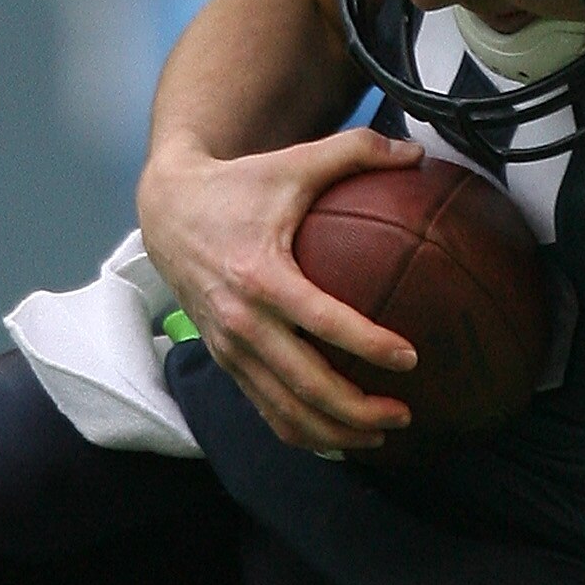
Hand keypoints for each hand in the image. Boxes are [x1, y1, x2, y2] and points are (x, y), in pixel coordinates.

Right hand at [137, 127, 420, 451]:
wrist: (166, 209)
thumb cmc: (237, 185)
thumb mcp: (293, 161)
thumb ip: (356, 150)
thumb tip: (417, 153)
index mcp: (260, 276)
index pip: (321, 322)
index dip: (368, 344)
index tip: (410, 356)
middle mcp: (240, 321)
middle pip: (304, 384)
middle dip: (357, 409)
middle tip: (405, 413)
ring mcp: (229, 348)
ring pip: (283, 411)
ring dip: (334, 432)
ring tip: (381, 434)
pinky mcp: (224, 360)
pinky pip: (265, 410)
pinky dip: (303, 431)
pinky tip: (340, 435)